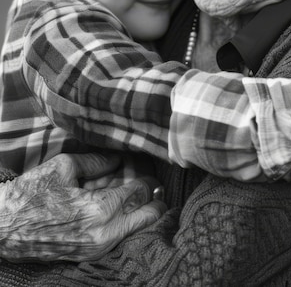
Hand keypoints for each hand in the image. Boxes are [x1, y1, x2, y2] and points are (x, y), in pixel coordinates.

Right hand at [0, 153, 166, 261]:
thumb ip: (97, 161)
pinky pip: (120, 235)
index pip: (141, 190)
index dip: (145, 174)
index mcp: (100, 209)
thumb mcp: (64, 167)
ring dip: (139, 207)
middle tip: (148, 179)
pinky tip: (116, 202)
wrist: (3, 229)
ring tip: (130, 188)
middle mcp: (105, 233)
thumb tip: (119, 158)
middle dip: (153, 195)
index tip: (143, 163)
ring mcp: (99, 248)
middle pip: (149, 214)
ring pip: (137, 226)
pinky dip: (124, 218)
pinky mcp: (91, 254)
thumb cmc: (30, 195)